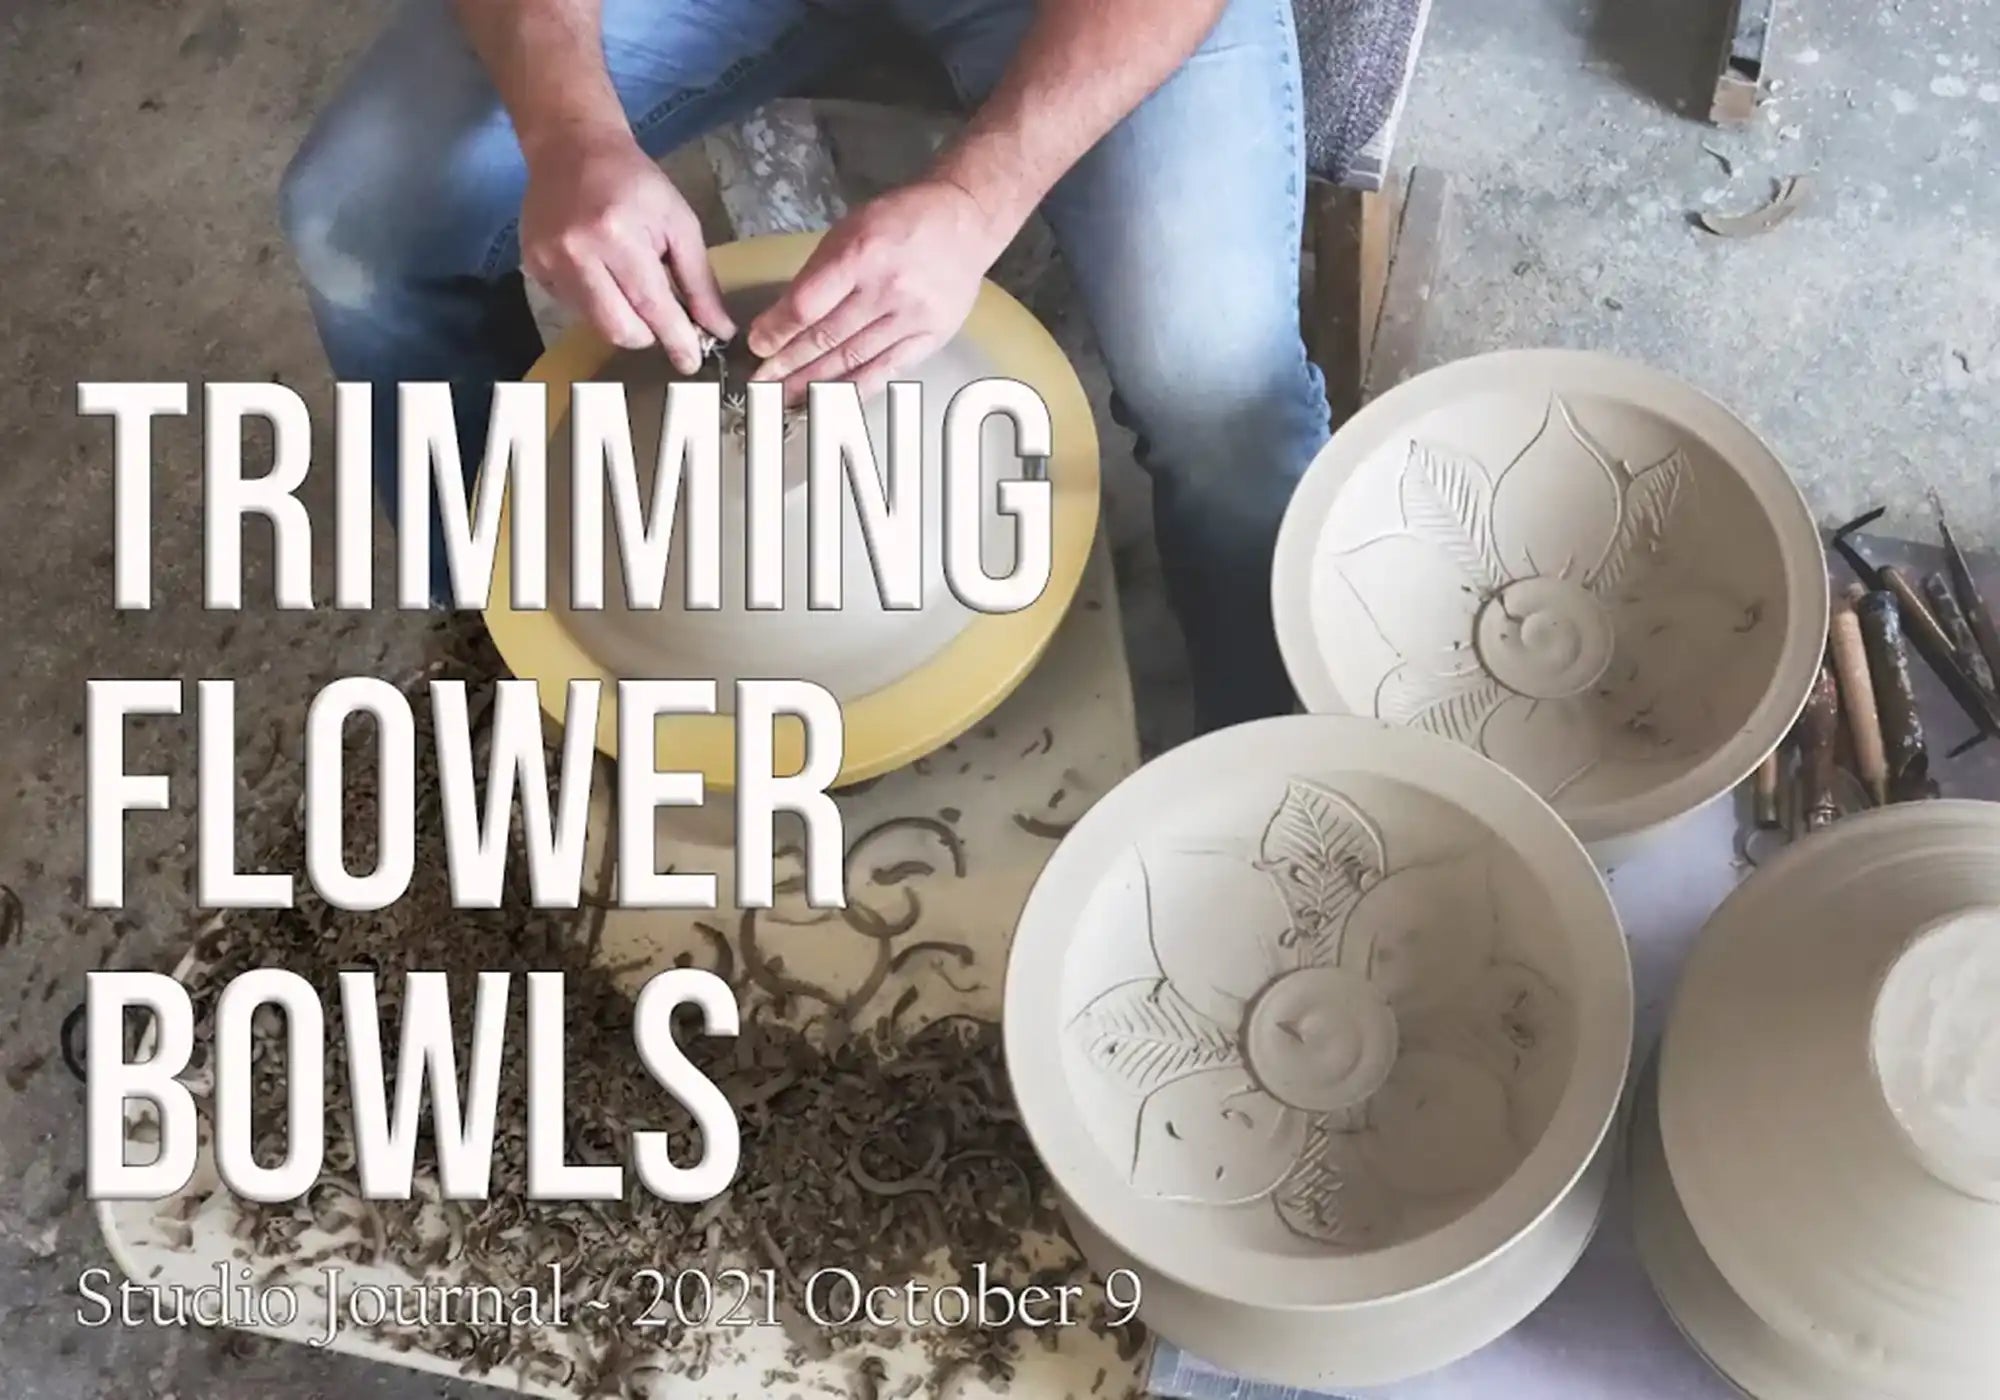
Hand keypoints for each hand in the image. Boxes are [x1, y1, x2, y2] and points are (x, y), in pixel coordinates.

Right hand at [519, 126, 731, 371]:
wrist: (572, 147)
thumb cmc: (635, 183)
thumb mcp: (679, 223)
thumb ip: (698, 280)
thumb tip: (717, 330)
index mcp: (617, 234)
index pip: (651, 306)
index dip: (675, 339)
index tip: (691, 363)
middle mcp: (576, 252)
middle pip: (618, 328)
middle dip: (648, 335)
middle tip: (663, 321)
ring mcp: (548, 261)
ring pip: (595, 324)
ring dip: (623, 318)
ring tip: (630, 284)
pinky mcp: (532, 266)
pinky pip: (573, 308)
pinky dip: (597, 303)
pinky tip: (601, 271)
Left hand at [746, 179, 1011, 401]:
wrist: (965, 222)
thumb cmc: (900, 220)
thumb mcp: (851, 228)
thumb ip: (819, 274)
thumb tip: (783, 319)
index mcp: (861, 254)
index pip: (807, 305)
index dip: (778, 331)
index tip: (759, 346)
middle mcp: (887, 289)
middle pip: (827, 338)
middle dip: (788, 364)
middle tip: (762, 385)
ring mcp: (912, 318)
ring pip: (852, 360)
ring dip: (814, 384)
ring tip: (786, 399)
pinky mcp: (931, 337)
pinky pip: (885, 371)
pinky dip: (854, 389)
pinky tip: (831, 402)